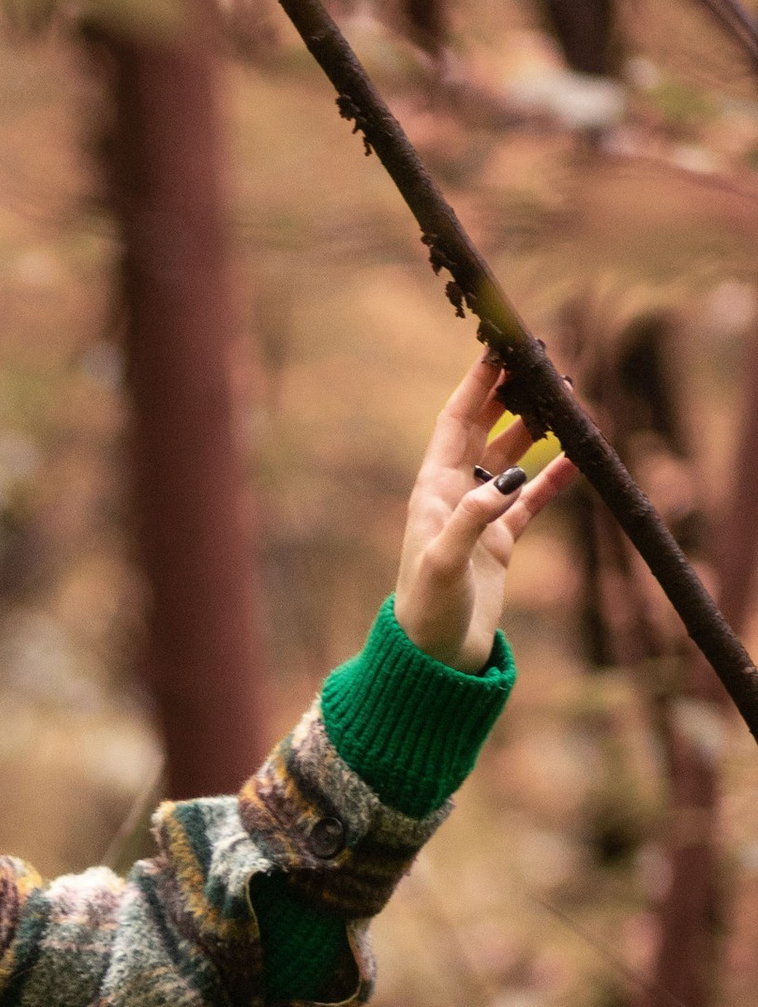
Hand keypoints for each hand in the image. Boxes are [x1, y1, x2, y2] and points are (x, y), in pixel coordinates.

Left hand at [393, 351, 571, 668]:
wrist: (435, 658)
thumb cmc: (428, 611)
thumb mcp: (444, 564)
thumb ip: (470, 521)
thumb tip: (504, 480)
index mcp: (433, 489)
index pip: (457, 421)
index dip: (477, 384)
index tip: (499, 348)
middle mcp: (454, 495)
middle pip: (486, 430)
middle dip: (512, 396)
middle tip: (544, 366)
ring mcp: (480, 515)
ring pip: (512, 459)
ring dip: (537, 431)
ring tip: (567, 402)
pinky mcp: (501, 541)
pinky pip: (532, 499)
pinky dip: (554, 478)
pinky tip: (580, 459)